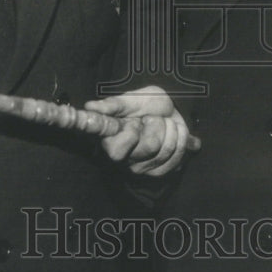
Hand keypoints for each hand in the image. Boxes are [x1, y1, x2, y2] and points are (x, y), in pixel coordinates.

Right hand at [84, 85, 198, 175]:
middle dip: (157, 125)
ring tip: (163, 124)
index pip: (116, 150)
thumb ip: (112, 104)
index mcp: (112, 141)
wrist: (169, 109)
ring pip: (166, 150)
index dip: (129, 137)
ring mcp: (142, 168)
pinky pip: (178, 158)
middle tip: (150, 119)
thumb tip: (89, 106)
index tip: (135, 123)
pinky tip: (174, 133)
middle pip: (150, 146)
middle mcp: (125, 159)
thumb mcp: (130, 99)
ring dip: (171, 130)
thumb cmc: (145, 104)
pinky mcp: (160, 172)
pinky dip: (182, 140)